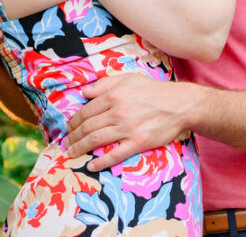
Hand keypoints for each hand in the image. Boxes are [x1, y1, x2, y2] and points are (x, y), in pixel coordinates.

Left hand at [62, 74, 194, 171]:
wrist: (180, 104)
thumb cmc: (154, 90)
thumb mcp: (128, 79)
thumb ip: (104, 84)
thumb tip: (84, 93)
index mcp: (113, 95)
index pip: (86, 111)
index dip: (73, 121)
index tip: (69, 128)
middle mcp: (118, 112)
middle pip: (88, 127)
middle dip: (73, 137)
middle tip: (66, 143)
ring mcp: (128, 128)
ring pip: (96, 140)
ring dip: (80, 148)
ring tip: (71, 153)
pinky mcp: (138, 142)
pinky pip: (115, 154)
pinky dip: (101, 162)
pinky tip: (91, 165)